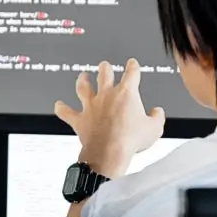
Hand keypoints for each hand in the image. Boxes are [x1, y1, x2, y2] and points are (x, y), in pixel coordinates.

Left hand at [54, 59, 164, 177]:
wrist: (109, 152)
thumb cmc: (130, 140)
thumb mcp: (154, 128)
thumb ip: (157, 117)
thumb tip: (157, 112)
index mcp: (126, 93)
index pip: (131, 73)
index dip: (133, 66)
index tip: (132, 64)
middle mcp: (106, 95)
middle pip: (104, 74)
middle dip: (105, 68)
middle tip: (105, 65)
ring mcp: (91, 107)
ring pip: (83, 88)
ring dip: (82, 80)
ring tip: (82, 76)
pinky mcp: (80, 120)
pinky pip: (67, 112)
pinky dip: (62, 108)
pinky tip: (58, 105)